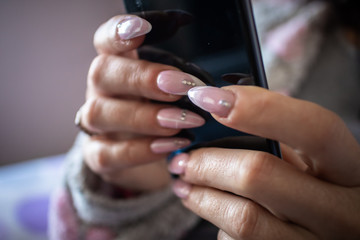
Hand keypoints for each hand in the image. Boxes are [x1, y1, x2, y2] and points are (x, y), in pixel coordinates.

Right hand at [76, 15, 205, 191]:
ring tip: (182, 121)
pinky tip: (170, 147)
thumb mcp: (178, 92)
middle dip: (142, 78)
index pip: (106, 40)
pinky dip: (140, 150)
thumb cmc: (168, 113)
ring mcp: (97, 124)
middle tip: (181, 87)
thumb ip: (185, 81)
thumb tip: (213, 86)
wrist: (151, 155)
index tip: (143, 29)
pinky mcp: (99, 154)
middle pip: (102, 72)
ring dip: (144, 117)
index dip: (119, 31)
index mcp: (119, 66)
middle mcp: (102, 90)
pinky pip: (107, 153)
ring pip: (99, 113)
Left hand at [169, 86, 359, 238]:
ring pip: (242, 218)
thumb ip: (279, 135)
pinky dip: (215, 221)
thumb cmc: (314, 188)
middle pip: (260, 174)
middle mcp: (342, 212)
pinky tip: (209, 208)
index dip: (261, 108)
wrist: (333, 233)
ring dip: (201, 196)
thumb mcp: (310, 160)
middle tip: (184, 158)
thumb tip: (221, 105)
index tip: (210, 98)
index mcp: (351, 169)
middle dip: (208, 162)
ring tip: (184, 183)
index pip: (315, 129)